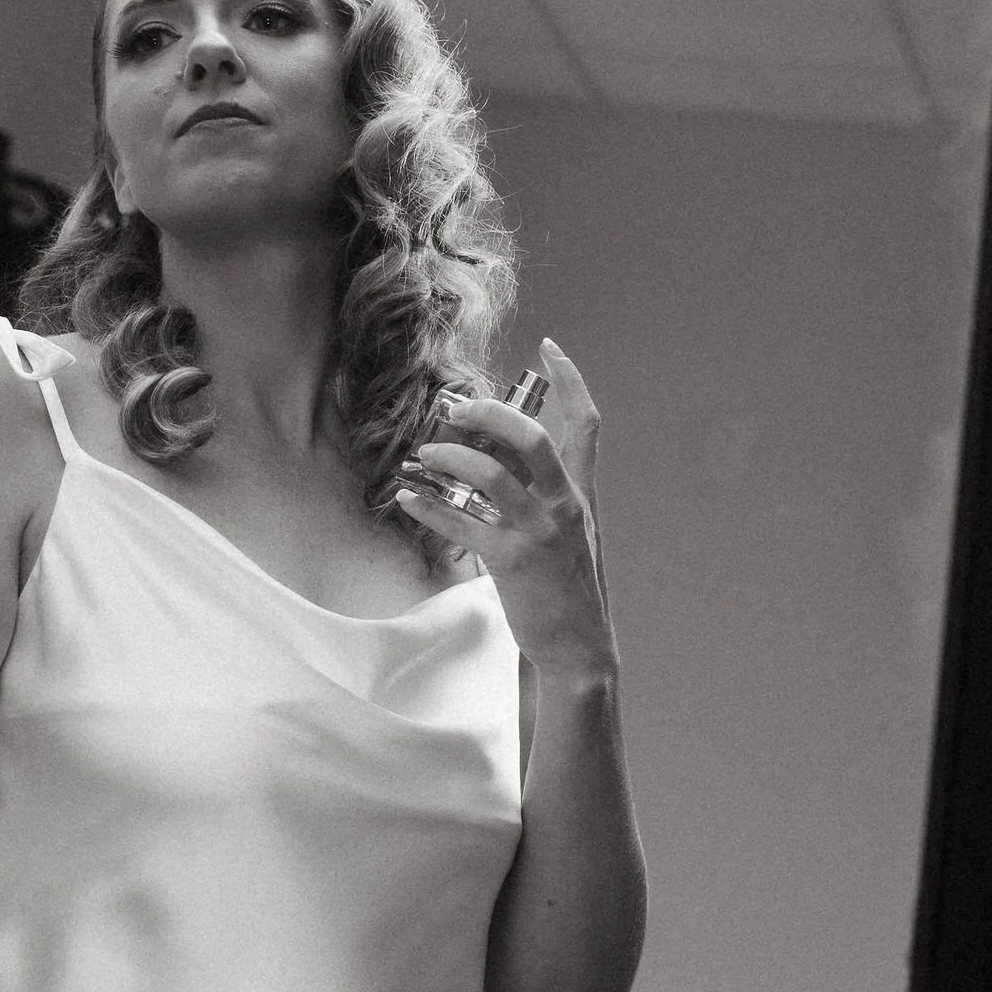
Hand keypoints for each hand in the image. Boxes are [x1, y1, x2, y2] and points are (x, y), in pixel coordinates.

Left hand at [396, 337, 614, 677]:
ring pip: (491, 475)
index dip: (570, 380)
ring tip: (424, 456)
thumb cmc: (563, 587)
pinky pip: (461, 525)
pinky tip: (406, 499)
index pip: (585, 423)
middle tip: (456, 408)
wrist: (578, 644)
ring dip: (450, 459)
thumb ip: (538, 493)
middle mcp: (564, 504)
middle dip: (489, 413)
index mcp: (579, 493)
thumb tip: (488, 457)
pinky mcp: (512, 561)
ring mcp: (539, 532)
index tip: (549, 348)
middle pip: (530, 437)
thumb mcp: (564, 532)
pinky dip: (428, 508)